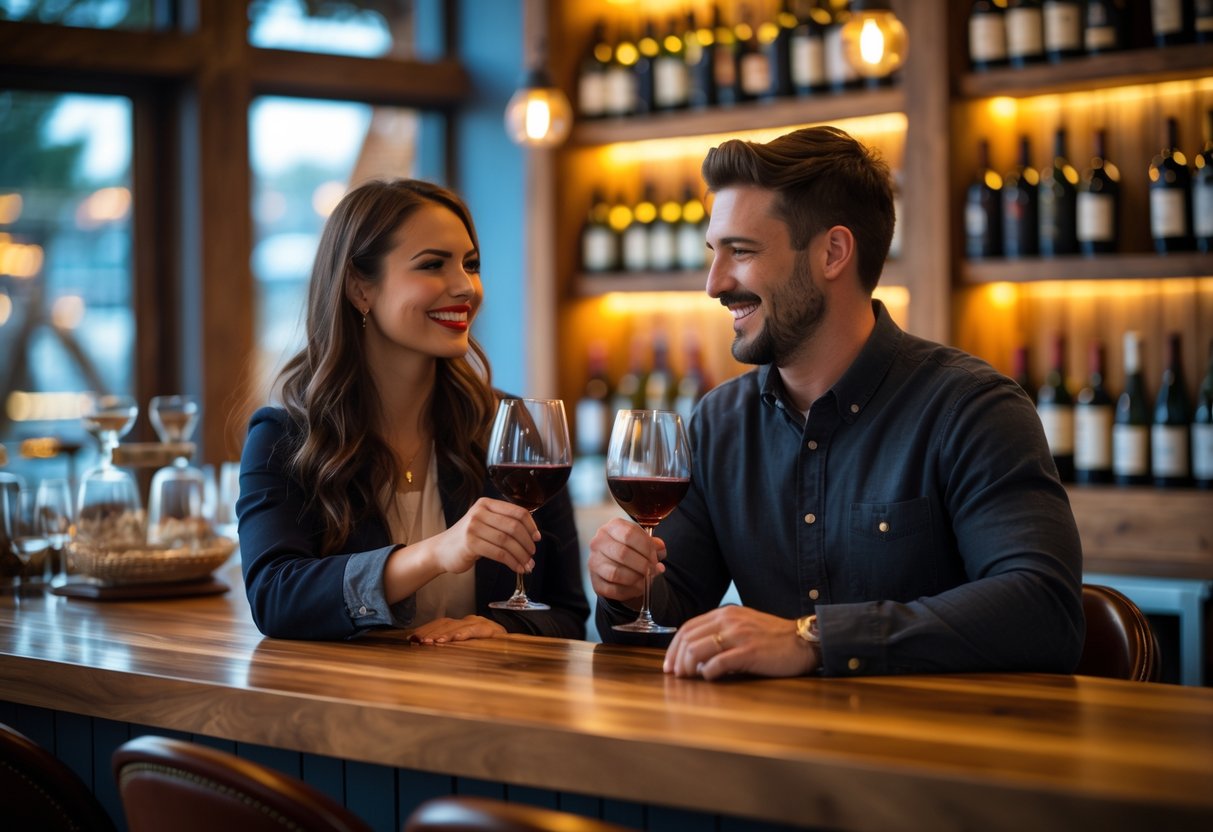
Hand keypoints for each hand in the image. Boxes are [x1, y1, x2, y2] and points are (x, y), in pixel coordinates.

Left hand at [409, 615, 505, 643]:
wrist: (516, 645)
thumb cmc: (490, 648)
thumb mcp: (469, 648)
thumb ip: (452, 647)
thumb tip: (427, 650)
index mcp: (462, 625)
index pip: (439, 624)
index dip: (425, 630)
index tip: (411, 638)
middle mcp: (469, 621)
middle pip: (445, 623)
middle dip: (430, 632)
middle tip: (418, 641)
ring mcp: (480, 624)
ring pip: (458, 626)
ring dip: (443, 634)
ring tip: (432, 642)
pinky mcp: (491, 630)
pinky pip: (475, 631)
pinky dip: (464, 634)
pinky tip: (455, 639)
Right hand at [429, 497, 538, 575]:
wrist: (441, 550)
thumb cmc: (468, 538)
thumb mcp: (484, 523)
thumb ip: (503, 522)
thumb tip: (532, 534)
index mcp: (486, 503)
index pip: (517, 511)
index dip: (531, 525)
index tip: (537, 538)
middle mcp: (479, 512)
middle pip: (514, 526)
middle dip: (527, 543)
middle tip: (532, 554)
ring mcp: (473, 527)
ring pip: (507, 541)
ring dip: (521, 555)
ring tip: (527, 564)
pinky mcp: (471, 543)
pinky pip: (499, 553)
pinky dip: (512, 562)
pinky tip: (517, 568)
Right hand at [587, 517, 665, 606]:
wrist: (617, 563)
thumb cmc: (632, 549)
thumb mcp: (644, 541)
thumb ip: (654, 544)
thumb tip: (660, 550)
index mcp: (612, 527)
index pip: (629, 534)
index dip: (646, 548)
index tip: (656, 557)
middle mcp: (599, 542)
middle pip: (622, 554)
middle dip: (643, 565)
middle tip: (654, 571)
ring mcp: (594, 562)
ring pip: (616, 573)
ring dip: (636, 579)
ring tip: (647, 580)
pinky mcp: (595, 581)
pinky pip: (613, 590)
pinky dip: (629, 591)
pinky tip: (638, 588)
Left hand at [663, 606, 819, 680]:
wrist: (804, 641)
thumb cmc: (773, 638)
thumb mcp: (743, 625)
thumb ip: (721, 632)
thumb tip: (695, 654)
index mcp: (725, 613)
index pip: (688, 628)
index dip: (673, 648)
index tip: (669, 665)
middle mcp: (728, 620)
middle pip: (688, 639)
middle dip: (676, 659)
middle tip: (674, 675)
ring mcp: (739, 635)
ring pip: (697, 650)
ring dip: (688, 668)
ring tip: (689, 679)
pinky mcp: (749, 652)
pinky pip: (718, 664)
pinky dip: (709, 674)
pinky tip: (711, 678)